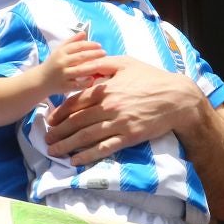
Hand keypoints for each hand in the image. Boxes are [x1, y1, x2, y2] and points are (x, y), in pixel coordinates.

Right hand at [41, 31, 105, 92]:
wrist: (40, 80)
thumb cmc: (53, 63)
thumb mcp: (59, 50)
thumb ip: (71, 41)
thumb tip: (84, 33)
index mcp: (61, 52)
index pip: (77, 46)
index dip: (90, 45)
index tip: (99, 45)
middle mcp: (62, 62)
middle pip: (80, 57)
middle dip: (94, 54)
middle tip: (104, 53)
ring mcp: (63, 75)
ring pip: (79, 70)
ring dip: (91, 67)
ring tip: (101, 64)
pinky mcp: (64, 86)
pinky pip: (76, 85)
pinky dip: (84, 82)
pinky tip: (92, 79)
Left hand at [43, 56, 201, 163]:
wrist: (177, 98)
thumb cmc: (152, 78)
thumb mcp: (126, 63)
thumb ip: (102, 64)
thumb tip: (84, 64)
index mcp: (106, 89)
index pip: (76, 102)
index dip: (60, 112)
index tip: (50, 119)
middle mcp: (108, 107)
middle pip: (76, 121)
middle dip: (59, 131)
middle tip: (46, 138)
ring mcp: (118, 123)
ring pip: (86, 136)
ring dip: (67, 145)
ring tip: (54, 151)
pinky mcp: (129, 137)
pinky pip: (104, 148)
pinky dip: (88, 155)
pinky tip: (76, 160)